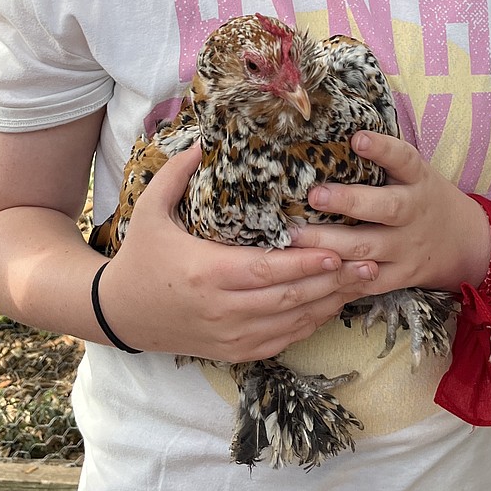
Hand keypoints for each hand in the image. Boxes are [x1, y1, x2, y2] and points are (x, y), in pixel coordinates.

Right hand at [98, 143, 379, 360]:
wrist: (119, 313)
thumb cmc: (140, 256)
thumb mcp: (149, 209)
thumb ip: (178, 173)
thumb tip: (204, 138)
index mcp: (205, 272)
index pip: (266, 271)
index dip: (305, 264)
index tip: (337, 250)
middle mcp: (221, 309)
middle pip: (288, 299)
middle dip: (333, 282)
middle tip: (371, 262)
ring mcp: (229, 335)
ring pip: (291, 323)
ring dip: (330, 303)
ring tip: (363, 281)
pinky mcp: (232, 352)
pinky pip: (280, 341)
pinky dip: (310, 325)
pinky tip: (332, 305)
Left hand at [289, 132, 489, 293]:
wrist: (463, 242)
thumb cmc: (422, 197)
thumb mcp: (414, 173)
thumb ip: (384, 159)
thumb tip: (334, 134)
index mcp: (419, 180)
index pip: (404, 159)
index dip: (383, 149)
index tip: (358, 139)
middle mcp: (415, 212)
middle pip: (386, 208)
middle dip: (349, 202)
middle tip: (315, 195)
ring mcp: (408, 247)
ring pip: (368, 248)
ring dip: (330, 243)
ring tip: (296, 236)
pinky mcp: (401, 276)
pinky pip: (369, 281)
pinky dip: (341, 277)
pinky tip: (313, 271)